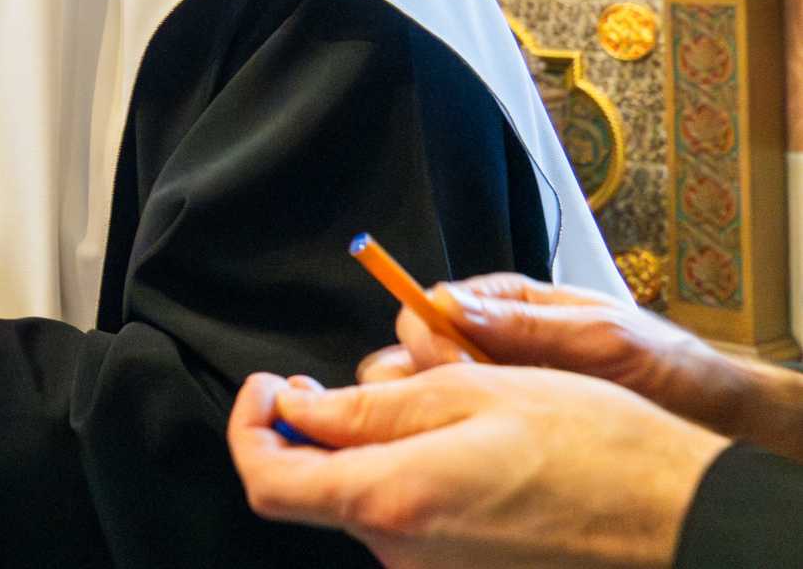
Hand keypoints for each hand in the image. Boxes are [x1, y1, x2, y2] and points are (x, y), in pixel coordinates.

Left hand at [229, 365, 723, 568]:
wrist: (684, 521)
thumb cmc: (593, 447)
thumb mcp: (472, 392)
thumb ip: (369, 410)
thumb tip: (296, 409)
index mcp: (392, 501)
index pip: (267, 481)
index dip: (251, 428)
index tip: (270, 385)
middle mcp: (402, 554)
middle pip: (322, 489)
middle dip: (329, 428)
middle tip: (383, 383)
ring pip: (372, 502)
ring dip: (383, 453)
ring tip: (456, 411)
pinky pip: (416, 526)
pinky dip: (419, 482)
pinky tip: (475, 452)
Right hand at [359, 273, 802, 461]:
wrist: (713, 417)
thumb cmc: (668, 366)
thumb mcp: (604, 337)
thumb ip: (528, 323)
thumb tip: (453, 305)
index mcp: (509, 304)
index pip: (432, 307)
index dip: (428, 334)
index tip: (449, 362)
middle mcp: (492, 343)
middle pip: (416, 353)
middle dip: (417, 377)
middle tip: (454, 402)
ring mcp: (498, 389)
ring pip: (426, 396)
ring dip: (431, 412)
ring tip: (468, 431)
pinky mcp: (506, 428)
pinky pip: (458, 430)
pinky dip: (453, 441)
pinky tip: (477, 454)